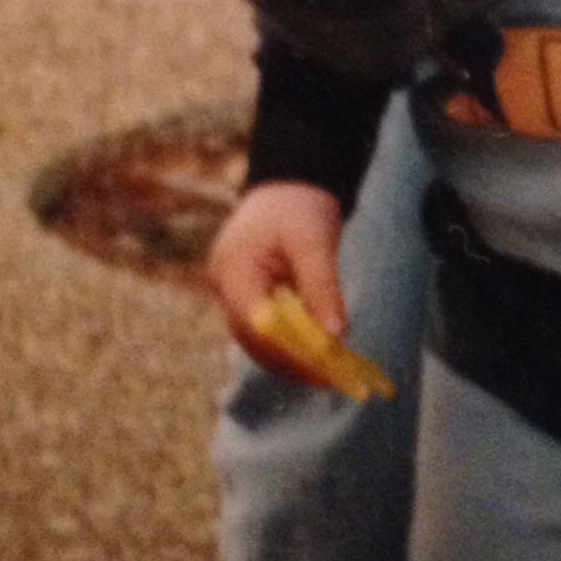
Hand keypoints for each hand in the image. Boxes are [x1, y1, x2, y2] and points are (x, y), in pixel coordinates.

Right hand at [206, 180, 346, 376]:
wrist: (289, 183)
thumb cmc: (300, 206)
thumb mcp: (315, 243)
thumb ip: (323, 288)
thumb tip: (335, 336)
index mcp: (233, 271)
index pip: (257, 326)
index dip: (290, 352)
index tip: (324, 370)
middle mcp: (225, 286)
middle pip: (255, 339)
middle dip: (293, 361)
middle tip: (332, 378)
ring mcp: (232, 292)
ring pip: (258, 339)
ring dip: (292, 356)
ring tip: (330, 372)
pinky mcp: (245, 296)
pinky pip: (265, 328)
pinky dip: (289, 341)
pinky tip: (317, 352)